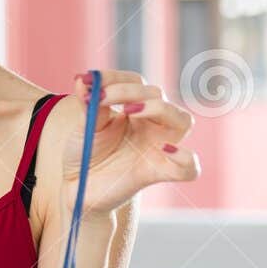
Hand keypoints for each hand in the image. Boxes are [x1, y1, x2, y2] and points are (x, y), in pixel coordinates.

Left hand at [66, 70, 200, 216]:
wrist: (77, 189)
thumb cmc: (83, 154)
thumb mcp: (83, 127)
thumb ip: (88, 105)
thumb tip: (82, 81)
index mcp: (135, 109)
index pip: (137, 82)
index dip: (116, 78)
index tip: (90, 80)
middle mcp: (151, 125)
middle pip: (159, 96)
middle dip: (132, 91)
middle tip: (104, 97)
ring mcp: (158, 148)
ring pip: (183, 121)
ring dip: (160, 109)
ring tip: (130, 111)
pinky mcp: (159, 172)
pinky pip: (189, 168)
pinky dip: (185, 158)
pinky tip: (164, 149)